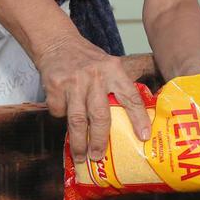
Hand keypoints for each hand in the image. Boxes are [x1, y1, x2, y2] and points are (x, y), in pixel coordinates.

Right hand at [35, 35, 149, 163]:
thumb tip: (135, 119)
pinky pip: (59, 112)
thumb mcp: (110, 65)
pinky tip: (64, 112)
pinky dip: (61, 116)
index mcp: (114, 71)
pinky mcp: (55, 87)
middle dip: (99, 140)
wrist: (57, 43)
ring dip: (79, 142)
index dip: (138, 118)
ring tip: (81, 156)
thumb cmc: (88, 60)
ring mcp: (73, 82)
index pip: (130, 97)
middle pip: (100, 115)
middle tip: (99, 156)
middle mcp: (95, 76)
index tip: (144, 136)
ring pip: (76, 120)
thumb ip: (119, 87)